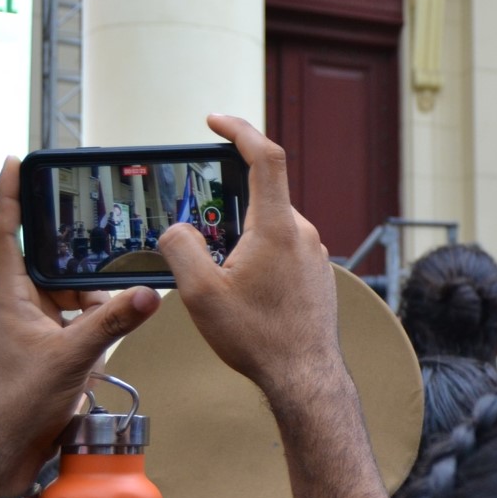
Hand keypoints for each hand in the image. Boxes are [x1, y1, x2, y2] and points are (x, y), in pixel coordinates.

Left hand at [0, 160, 160, 497]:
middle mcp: (27, 301)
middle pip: (52, 253)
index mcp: (13, 295)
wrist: (16, 442)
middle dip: (74, 239)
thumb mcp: (71, 356)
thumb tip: (149, 293)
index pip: (8, 232)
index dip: (8, 194)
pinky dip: (109, 307)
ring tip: (118, 281)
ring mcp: (46, 320)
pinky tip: (127, 310)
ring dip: (98, 283)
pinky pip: (91, 309)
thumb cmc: (23, 400)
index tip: (15, 160)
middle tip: (97, 215)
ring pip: (77, 284)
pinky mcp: (64, 338)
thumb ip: (111, 322)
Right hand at [156, 115, 339, 400]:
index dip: (239, 130)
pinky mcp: (317, 275)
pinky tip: (243, 290)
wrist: (304, 376)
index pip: (265, 157)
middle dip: (226, 206)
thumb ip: (181, 247)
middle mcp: (303, 234)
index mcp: (278, 228)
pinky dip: (258, 256)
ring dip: (241, 238)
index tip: (215, 121)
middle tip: (198, 233)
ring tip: (220, 275)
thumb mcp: (200, 293)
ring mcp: (314, 255)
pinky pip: (283, 250)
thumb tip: (179, 229)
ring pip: (271, 227)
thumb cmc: (258, 338)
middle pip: (261, 196)